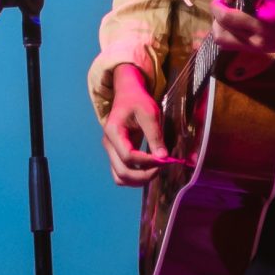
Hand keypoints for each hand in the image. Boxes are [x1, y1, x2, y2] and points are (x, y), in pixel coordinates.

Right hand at [102, 65, 174, 186]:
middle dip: (144, 175)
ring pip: (119, 177)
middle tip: (162, 168)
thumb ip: (155, 135)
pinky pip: (121, 173)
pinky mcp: (116, 154)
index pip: (128, 156)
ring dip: (138, 180)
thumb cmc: (138, 101)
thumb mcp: (150, 114)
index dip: (148, 161)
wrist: (127, 95)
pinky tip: (150, 169)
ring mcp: (111, 151)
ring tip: (156, 171)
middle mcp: (108, 144)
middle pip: (122, 172)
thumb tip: (163, 157)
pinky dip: (135, 176)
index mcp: (113, 132)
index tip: (166, 158)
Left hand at [196, 0, 274, 69]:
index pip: (227, 18)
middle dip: (216, 17)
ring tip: (227, 15)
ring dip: (219, 27)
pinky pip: (232, 45)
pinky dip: (227, 34)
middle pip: (221, 33)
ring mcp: (256, 49)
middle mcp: (256, 40)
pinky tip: (234, 24)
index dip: (217, 7)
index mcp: (262, 25)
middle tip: (222, 6)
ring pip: (223, 42)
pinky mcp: (258, 52)